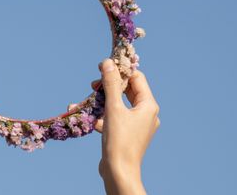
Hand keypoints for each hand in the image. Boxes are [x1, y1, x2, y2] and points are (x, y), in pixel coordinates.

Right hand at [68, 59, 159, 194]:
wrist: (119, 173)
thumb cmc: (119, 140)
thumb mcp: (113, 108)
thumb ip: (110, 84)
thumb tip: (108, 62)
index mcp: (148, 105)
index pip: (136, 78)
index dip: (119, 71)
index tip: (102, 68)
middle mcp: (146, 114)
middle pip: (127, 90)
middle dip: (108, 87)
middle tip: (93, 86)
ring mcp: (138, 125)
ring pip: (119, 105)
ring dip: (102, 101)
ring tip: (87, 102)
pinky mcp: (128, 135)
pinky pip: (116, 118)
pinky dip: (103, 116)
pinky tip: (90, 120)